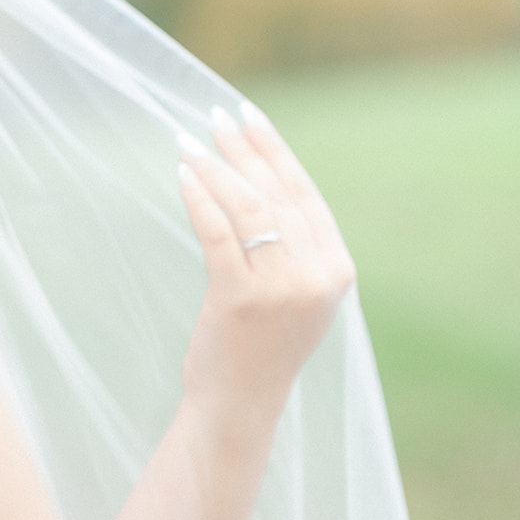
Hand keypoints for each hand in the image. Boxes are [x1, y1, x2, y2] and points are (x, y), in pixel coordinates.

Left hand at [176, 104, 355, 424]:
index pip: (304, 193)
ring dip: (214, 168)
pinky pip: (216, 234)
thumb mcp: (295, 293)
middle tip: (214, 117)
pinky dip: (198, 199)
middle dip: (242, 150)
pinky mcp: (241, 300)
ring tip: (187, 141)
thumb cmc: (260, 345)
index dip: (275, 150)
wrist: (241, 402)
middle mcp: (317, 276)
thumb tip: (259, 180)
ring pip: (245, 209)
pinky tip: (182, 175)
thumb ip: (294, 247)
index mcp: (337, 269)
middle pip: (274, 194)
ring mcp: (282, 289)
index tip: (249, 116)